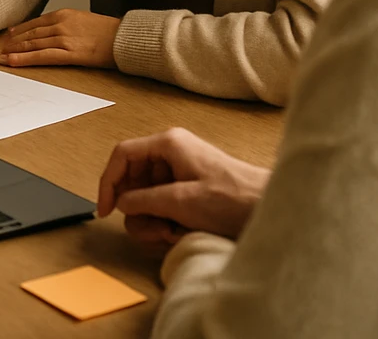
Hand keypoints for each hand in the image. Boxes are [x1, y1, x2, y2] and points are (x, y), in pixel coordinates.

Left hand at [0, 8, 119, 67]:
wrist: (126, 38)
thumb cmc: (110, 31)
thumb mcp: (84, 20)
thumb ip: (67, 24)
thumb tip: (54, 32)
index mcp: (65, 14)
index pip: (36, 22)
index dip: (20, 30)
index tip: (9, 35)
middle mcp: (61, 24)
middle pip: (31, 33)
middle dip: (13, 41)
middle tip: (1, 47)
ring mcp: (64, 38)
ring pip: (33, 44)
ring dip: (14, 50)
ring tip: (2, 56)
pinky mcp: (70, 54)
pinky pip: (42, 57)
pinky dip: (24, 59)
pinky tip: (12, 61)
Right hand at [97, 127, 269, 254]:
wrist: (271, 210)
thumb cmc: (235, 198)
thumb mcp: (180, 200)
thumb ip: (143, 200)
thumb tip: (122, 203)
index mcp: (168, 144)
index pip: (122, 156)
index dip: (109, 182)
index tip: (105, 209)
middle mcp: (172, 155)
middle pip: (133, 180)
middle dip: (139, 209)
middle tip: (153, 227)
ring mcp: (181, 173)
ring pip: (146, 197)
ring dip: (154, 219)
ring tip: (172, 232)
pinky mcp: (189, 191)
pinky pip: (163, 205)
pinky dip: (167, 222)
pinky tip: (182, 232)